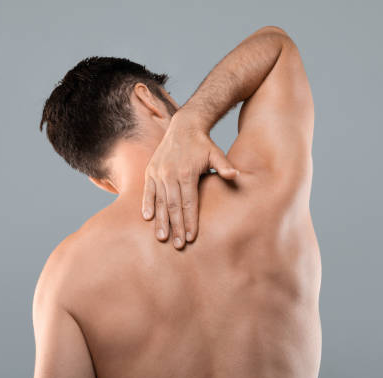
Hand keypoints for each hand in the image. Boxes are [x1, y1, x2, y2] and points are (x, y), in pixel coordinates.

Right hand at [141, 108, 238, 248]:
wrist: (183, 126)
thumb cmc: (202, 144)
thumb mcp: (215, 153)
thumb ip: (224, 165)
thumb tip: (235, 175)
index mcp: (187, 173)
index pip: (189, 203)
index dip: (190, 221)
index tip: (191, 237)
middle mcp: (170, 174)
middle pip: (173, 206)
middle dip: (176, 227)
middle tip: (178, 245)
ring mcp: (158, 173)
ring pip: (160, 202)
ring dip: (161, 221)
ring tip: (162, 238)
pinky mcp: (150, 171)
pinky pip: (148, 192)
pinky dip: (147, 205)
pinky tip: (148, 219)